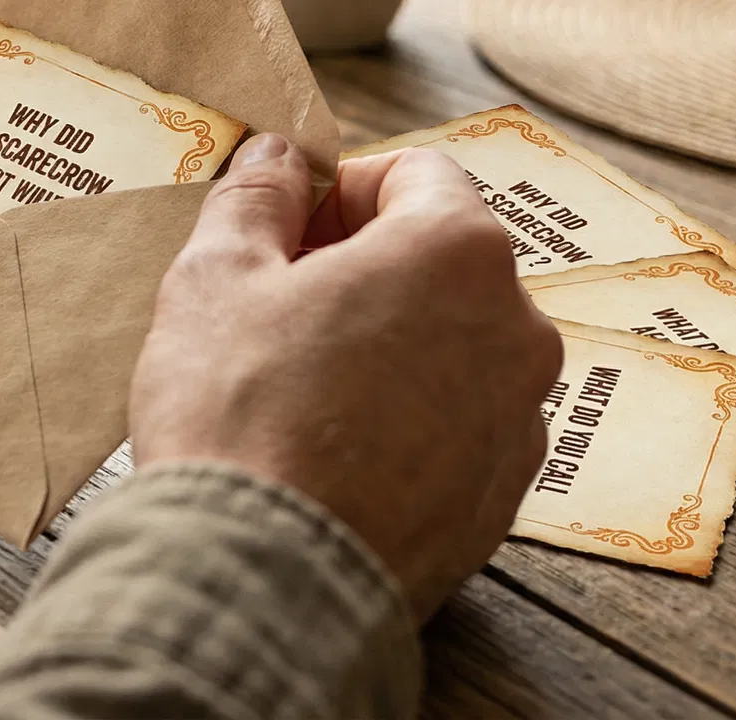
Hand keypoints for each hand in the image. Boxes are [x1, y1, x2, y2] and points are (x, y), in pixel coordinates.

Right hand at [130, 135, 562, 620]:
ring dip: (384, 346)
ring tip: (294, 387)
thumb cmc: (239, 415)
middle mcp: (517, 331)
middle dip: (362, 268)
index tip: (285, 226)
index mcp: (457, 253)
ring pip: (450, 350)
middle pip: (441, 264)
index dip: (340, 189)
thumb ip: (255, 197)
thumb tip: (277, 157)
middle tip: (275, 305)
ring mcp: (519, 424)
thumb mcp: (216, 276)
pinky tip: (325, 451)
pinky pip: (452, 431)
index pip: (417, 173)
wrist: (264, 579)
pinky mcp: (498, 502)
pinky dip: (402, 424)